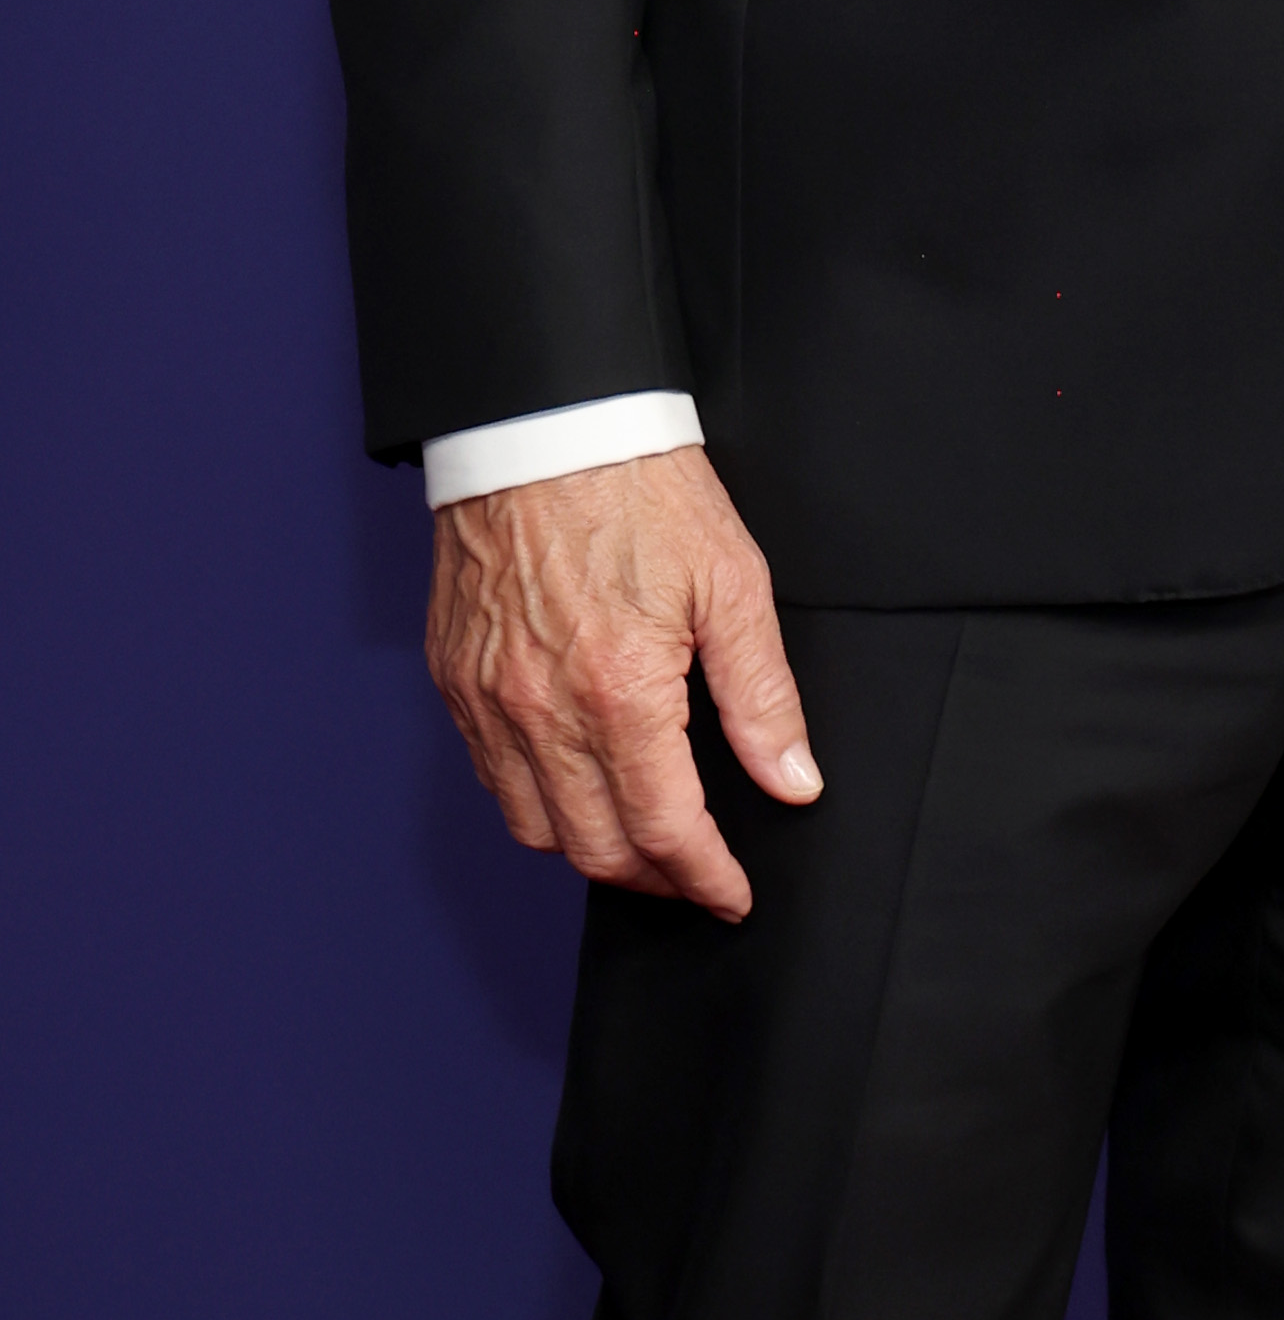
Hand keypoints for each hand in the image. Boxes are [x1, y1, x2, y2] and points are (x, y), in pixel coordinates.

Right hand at [425, 447, 819, 919]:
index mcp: (620, 692)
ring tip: (641, 838)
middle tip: (695, 876)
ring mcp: (486, 699)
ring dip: (591, 849)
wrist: (544, 423)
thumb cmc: (642, 488)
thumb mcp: (733, 581)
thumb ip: (762, 695)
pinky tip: (577, 783)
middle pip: (594, 849)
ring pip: (533, 827)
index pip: (664, 831)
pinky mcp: (453, 678)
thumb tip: (792, 781)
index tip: (731, 896)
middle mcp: (541, 710)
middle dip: (653, 879)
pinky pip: (490, 776)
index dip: (704, 878)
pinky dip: (535, 801)